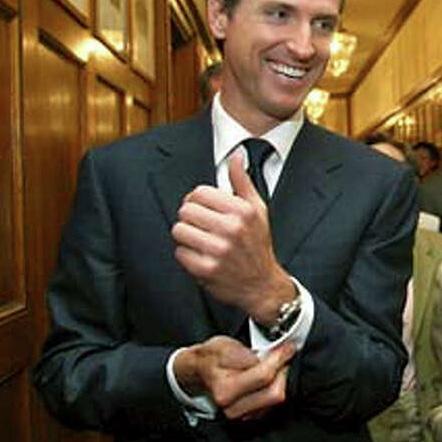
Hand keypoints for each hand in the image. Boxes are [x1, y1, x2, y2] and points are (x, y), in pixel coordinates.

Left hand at [172, 151, 291, 322]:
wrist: (262, 284)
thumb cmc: (258, 244)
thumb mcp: (257, 209)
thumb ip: (243, 182)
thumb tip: (236, 157)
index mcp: (242, 211)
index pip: (199, 193)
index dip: (196, 199)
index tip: (202, 208)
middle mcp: (231, 229)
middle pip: (186, 210)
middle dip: (190, 217)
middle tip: (199, 225)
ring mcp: (218, 250)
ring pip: (179, 230)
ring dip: (186, 235)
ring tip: (199, 240)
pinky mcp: (206, 269)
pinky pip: (180, 252)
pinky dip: (186, 254)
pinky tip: (200, 255)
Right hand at [174, 335, 295, 419]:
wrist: (202, 372)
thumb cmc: (212, 358)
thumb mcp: (222, 345)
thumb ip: (243, 352)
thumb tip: (265, 354)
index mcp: (225, 390)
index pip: (264, 375)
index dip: (280, 358)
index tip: (287, 347)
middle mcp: (233, 407)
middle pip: (275, 393)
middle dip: (282, 370)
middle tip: (281, 356)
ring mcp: (242, 415)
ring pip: (277, 399)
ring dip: (280, 380)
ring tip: (272, 365)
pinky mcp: (252, 416)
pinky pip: (275, 404)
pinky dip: (276, 387)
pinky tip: (267, 377)